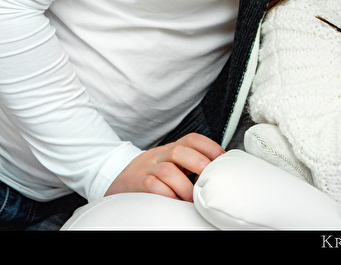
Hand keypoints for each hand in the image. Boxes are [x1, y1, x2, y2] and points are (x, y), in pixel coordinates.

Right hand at [105, 133, 224, 201]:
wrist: (118, 181)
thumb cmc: (152, 175)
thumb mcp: (171, 164)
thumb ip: (190, 165)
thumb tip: (219, 173)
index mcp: (172, 149)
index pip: (192, 139)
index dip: (209, 147)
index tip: (222, 160)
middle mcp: (159, 155)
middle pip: (180, 150)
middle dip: (199, 164)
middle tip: (208, 180)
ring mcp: (146, 168)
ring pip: (167, 170)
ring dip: (184, 186)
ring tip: (192, 198)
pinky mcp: (135, 183)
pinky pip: (152, 185)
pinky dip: (166, 194)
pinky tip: (174, 201)